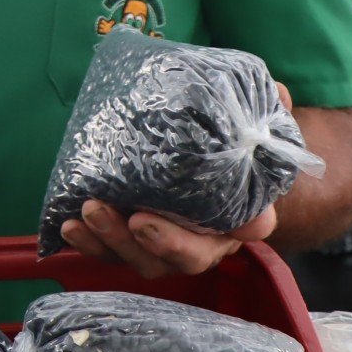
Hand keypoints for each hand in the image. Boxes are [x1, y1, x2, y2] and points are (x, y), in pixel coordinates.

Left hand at [57, 77, 295, 275]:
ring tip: (91, 210)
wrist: (190, 156)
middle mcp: (205, 239)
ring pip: (144, 260)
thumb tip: (282, 92)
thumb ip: (261, 113)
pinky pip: (108, 252)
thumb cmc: (218, 146)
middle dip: (161, 243)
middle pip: (188, 257)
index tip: (237, 224)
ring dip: (114, 241)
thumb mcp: (242, 126)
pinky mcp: (127, 241)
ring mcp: (163, 245)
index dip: (245, 228)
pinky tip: (69, 226)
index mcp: (239, 213)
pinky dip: (88, 243)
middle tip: (137, 218)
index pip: (253, 228)